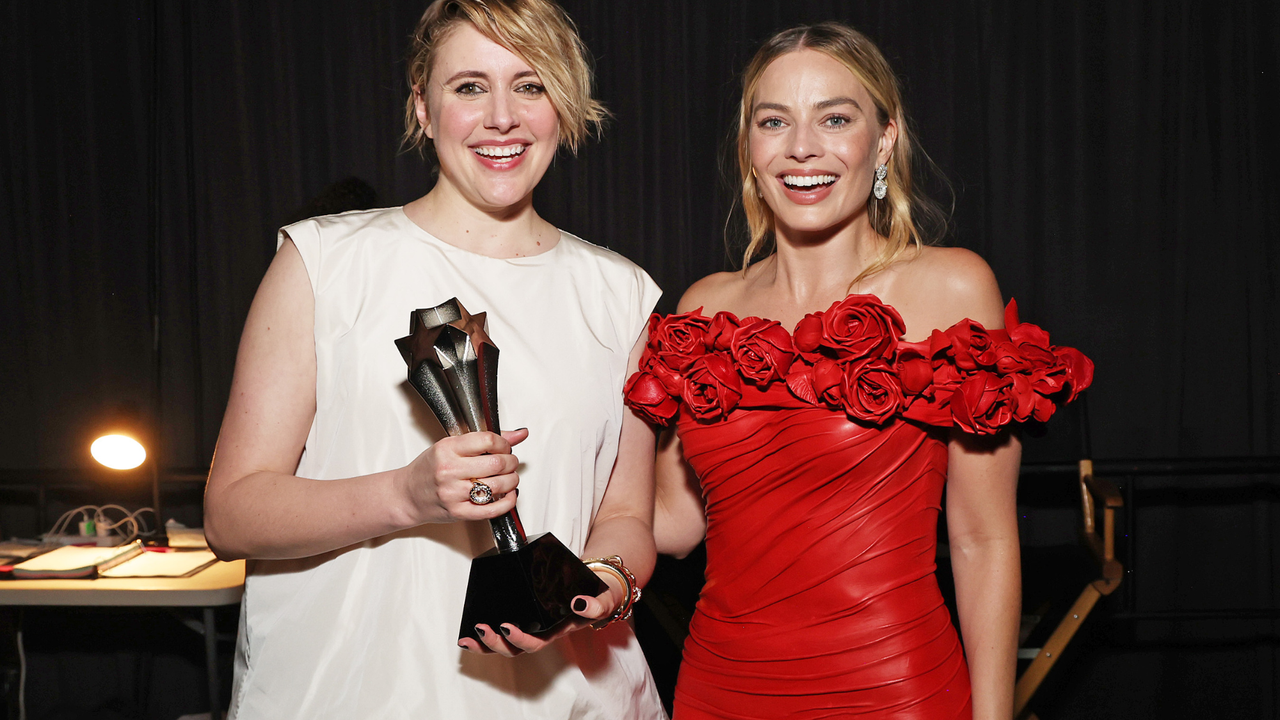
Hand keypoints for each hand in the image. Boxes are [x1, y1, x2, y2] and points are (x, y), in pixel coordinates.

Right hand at [399, 428, 528, 524]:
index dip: (504, 443)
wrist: (407, 495)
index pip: (487, 440)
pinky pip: (491, 509)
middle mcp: (449, 470)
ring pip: (497, 486)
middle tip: (510, 463)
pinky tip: (508, 495)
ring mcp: (453, 493)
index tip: (505, 447)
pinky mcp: (458, 512)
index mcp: (447, 449)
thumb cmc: (429, 469)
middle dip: (511, 462)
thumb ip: (485, 440)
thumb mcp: (451, 447)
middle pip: (496, 464)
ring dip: (512, 481)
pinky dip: (507, 502)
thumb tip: (519, 434)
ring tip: (509, 478)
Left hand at [459, 571, 624, 655]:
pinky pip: (502, 630)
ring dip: (485, 643)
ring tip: (468, 637)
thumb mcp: (603, 600)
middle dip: (495, 643)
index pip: (536, 642)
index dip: (519, 638)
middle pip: (514, 648)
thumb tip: (579, 603)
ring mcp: (531, 626)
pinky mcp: (524, 615)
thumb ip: (596, 605)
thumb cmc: (597, 598)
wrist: (597, 589)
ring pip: (505, 644)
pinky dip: (486, 633)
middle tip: (481, 628)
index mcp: (557, 631)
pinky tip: (471, 630)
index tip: (506, 626)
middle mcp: (541, 632)